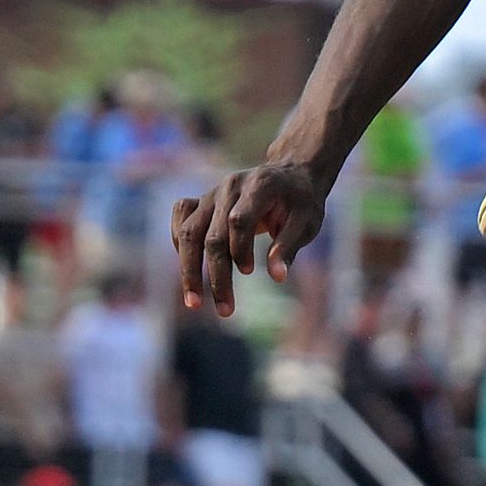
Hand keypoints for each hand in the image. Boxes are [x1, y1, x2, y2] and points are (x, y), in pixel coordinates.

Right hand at [173, 161, 331, 314]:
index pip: (239, 220)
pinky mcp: (203, 200)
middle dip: (217, 275)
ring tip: (194, 303)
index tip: (249, 271)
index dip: (241, 248)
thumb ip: (289, 246)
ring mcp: (212, 193)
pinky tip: (189, 271)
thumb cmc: (301, 202)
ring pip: (188, 232)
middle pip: (212, 234)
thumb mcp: (307, 222)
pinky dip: (178, 243)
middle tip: (225, 311)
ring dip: (189, 269)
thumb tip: (277, 277)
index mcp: (258, 186)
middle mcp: (229, 187)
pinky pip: (181, 219)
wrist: (290, 175)